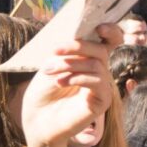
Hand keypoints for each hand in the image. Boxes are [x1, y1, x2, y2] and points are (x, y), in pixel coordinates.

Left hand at [22, 24, 119, 146]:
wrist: (36, 120)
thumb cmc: (41, 94)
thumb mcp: (51, 66)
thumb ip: (67, 52)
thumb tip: (79, 34)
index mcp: (87, 61)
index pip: (108, 42)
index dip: (110, 31)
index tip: (97, 27)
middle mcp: (98, 72)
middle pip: (100, 50)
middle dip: (76, 47)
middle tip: (54, 52)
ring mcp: (101, 87)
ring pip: (96, 64)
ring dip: (70, 64)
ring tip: (50, 72)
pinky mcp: (102, 101)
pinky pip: (98, 82)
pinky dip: (77, 78)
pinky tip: (60, 82)